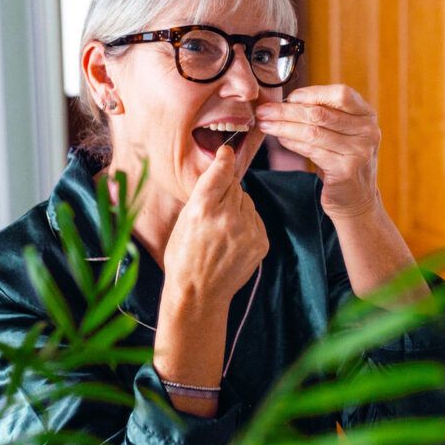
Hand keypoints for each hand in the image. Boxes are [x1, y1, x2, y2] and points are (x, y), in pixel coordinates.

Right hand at [163, 145, 268, 305]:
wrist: (199, 293)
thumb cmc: (184, 255)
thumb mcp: (184, 220)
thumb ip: (203, 195)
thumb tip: (223, 170)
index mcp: (201, 209)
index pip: (220, 171)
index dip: (224, 159)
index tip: (227, 151)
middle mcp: (227, 217)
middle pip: (235, 186)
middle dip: (226, 192)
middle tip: (213, 213)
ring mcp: (247, 230)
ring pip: (247, 201)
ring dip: (237, 208)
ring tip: (222, 230)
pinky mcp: (260, 242)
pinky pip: (255, 218)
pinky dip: (246, 224)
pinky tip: (232, 240)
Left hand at [255, 84, 380, 216]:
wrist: (356, 199)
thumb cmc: (342, 160)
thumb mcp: (341, 133)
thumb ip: (324, 115)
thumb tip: (285, 102)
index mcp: (367, 115)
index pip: (341, 94)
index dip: (312, 93)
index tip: (288, 98)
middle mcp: (368, 131)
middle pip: (321, 113)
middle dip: (287, 111)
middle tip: (264, 110)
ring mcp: (358, 151)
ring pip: (312, 132)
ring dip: (284, 127)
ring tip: (265, 125)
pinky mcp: (345, 171)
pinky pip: (311, 150)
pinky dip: (292, 143)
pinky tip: (280, 139)